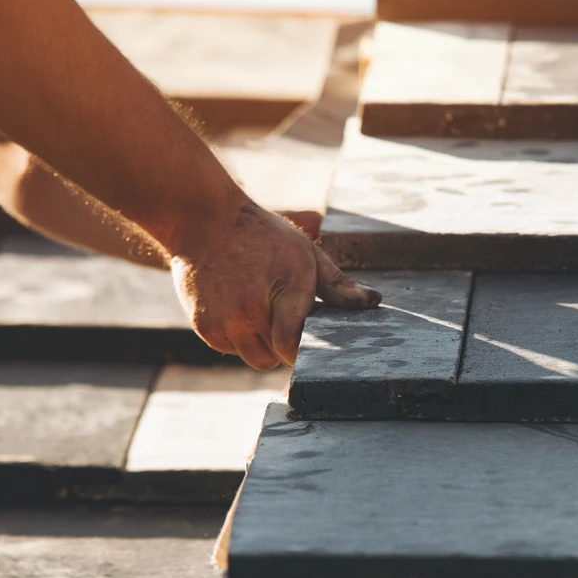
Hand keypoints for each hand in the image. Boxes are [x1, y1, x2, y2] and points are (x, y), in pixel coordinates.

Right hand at [168, 200, 380, 368]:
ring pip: (254, 357)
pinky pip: (230, 349)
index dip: (303, 350)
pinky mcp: (203, 326)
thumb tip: (374, 301)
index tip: (309, 341)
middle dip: (284, 343)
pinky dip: (238, 338)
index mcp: (285, 292)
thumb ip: (338, 285)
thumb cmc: (263, 236)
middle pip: (276, 357)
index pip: (293, 348)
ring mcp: (224, 321)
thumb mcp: (305, 253)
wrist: (203, 220)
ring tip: (262, 311)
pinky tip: (238, 308)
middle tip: (283, 315)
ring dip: (261, 344)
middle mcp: (251, 311)